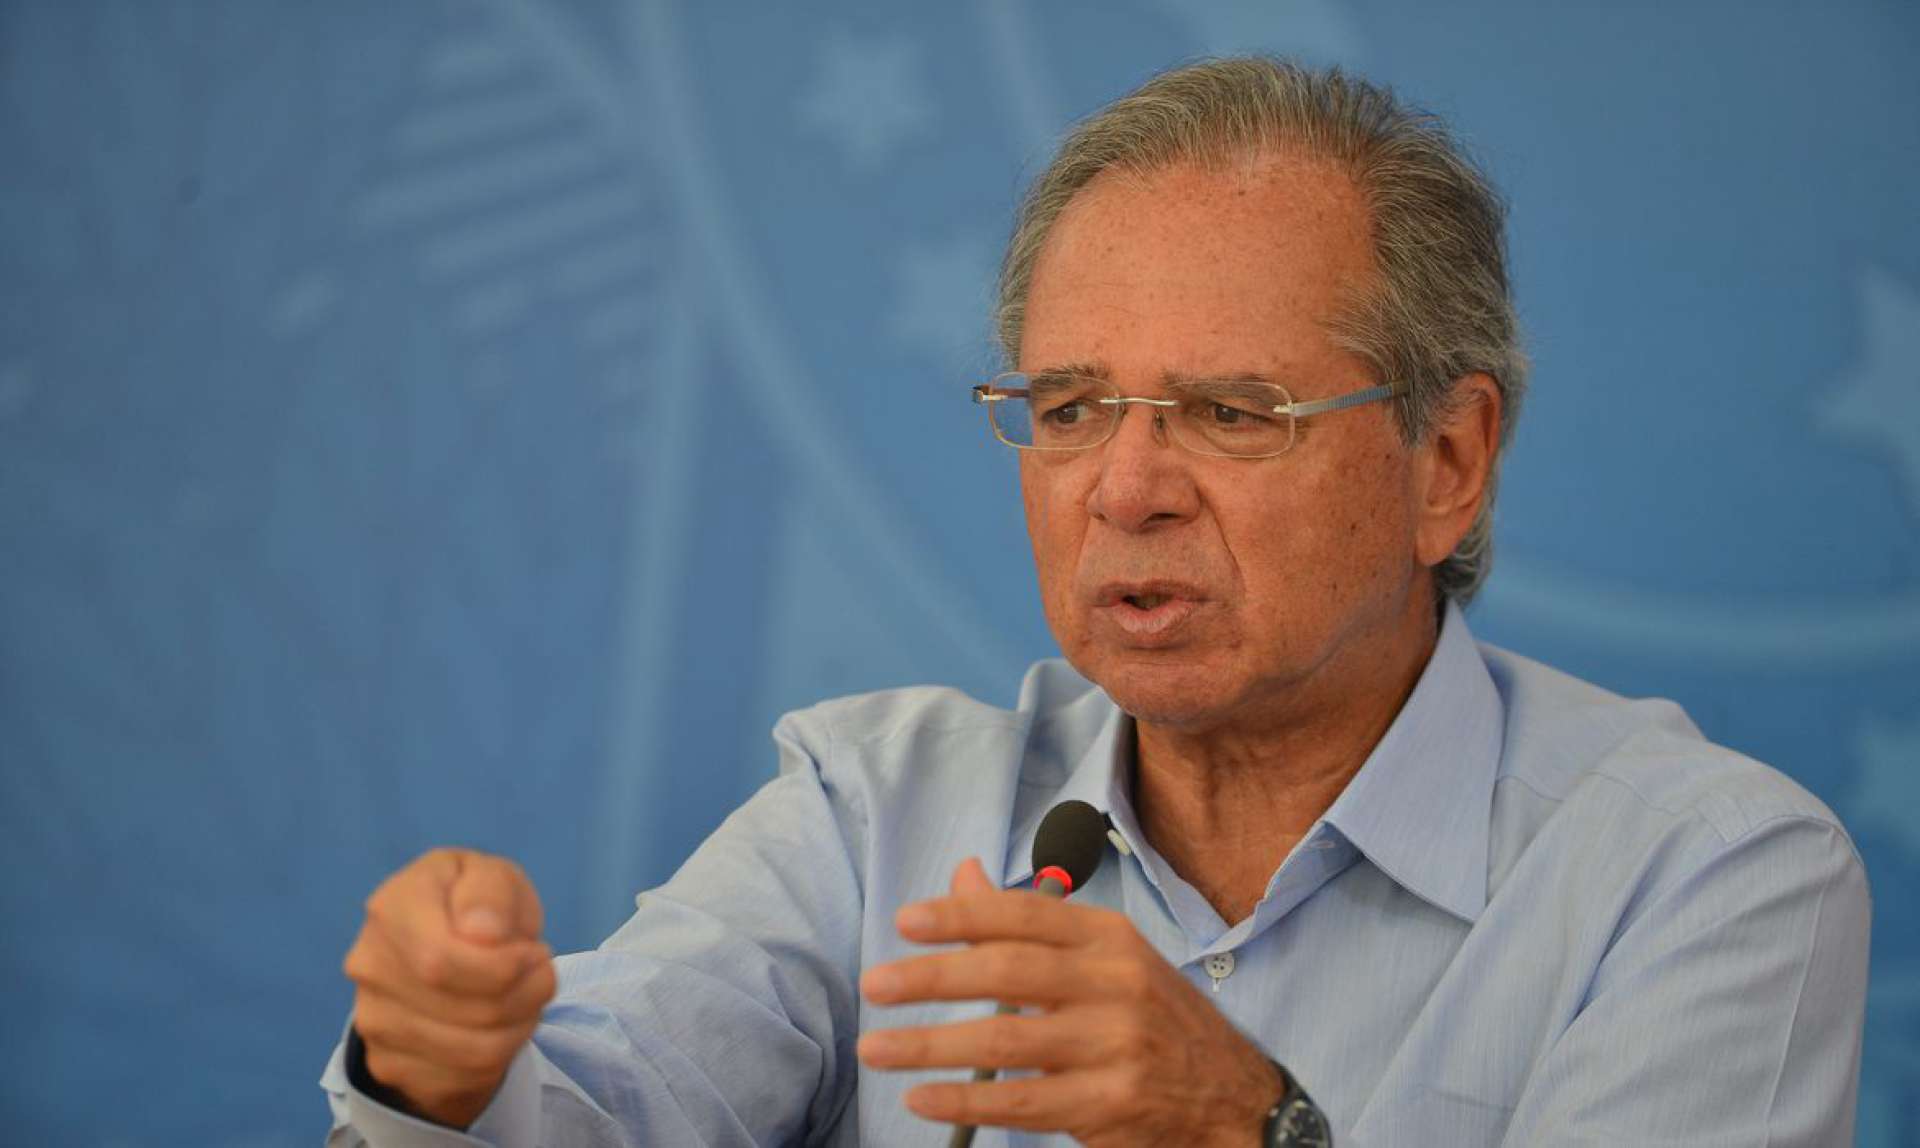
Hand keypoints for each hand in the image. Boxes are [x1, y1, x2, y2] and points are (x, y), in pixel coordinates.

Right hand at [342, 848, 556, 1127]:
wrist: (446, 951)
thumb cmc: (475, 906)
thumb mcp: (494, 877)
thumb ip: (491, 892)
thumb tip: (483, 932)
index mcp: (393, 906)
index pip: (441, 960)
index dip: (503, 967)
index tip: (533, 951)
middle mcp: (369, 964)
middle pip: (466, 1008)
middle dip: (525, 994)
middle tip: (541, 972)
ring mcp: (372, 1018)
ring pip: (474, 1049)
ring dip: (521, 1024)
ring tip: (527, 995)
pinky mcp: (387, 1063)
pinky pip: (464, 1078)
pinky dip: (502, 1054)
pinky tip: (502, 1023)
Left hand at [856, 858, 1282, 1146]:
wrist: (1233, 1098)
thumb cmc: (1153, 1020)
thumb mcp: (1104, 960)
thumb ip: (1029, 924)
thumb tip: (960, 874)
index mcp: (1110, 938)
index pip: (1027, 912)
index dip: (962, 914)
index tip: (906, 920)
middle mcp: (1116, 983)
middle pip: (1009, 970)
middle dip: (933, 975)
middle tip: (876, 983)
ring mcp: (1116, 1044)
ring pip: (1006, 1039)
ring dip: (930, 1044)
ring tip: (876, 1047)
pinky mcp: (1110, 1102)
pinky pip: (1023, 1101)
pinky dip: (966, 1099)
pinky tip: (922, 1098)